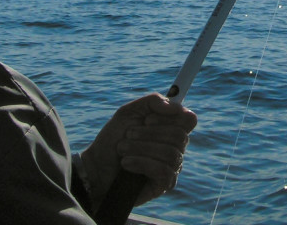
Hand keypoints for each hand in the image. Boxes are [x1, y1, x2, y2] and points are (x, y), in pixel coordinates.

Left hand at [79, 93, 196, 208]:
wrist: (96, 167)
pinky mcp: (165, 184)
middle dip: (149, 134)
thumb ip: (152, 101)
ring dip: (141, 148)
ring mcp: (172, 166)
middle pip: (179, 136)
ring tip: (122, 149)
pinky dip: (142, 163)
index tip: (147, 119)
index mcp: (170, 127)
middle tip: (128, 134)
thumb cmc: (113, 139)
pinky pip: (164, 171)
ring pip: (171, 153)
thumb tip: (175, 106)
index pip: (189, 120)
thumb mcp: (128, 112)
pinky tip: (126, 164)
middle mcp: (176, 147)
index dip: (172, 117)